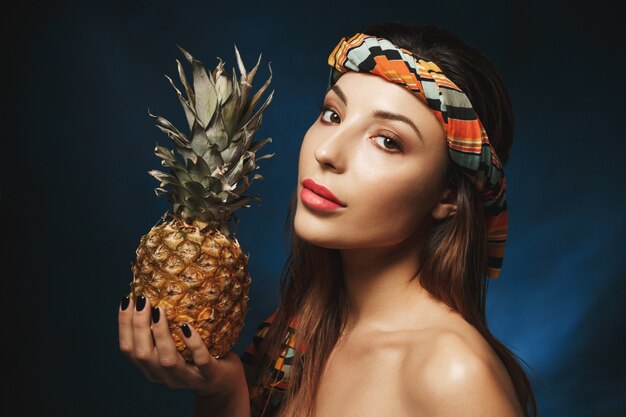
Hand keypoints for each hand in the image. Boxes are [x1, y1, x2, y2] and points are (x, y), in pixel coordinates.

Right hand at [117, 293, 247, 397]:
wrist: (224, 384)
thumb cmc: (195, 357)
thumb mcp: (174, 346)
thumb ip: (161, 330)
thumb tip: (152, 293)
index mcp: (151, 368)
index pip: (128, 349)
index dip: (124, 325)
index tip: (126, 300)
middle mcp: (164, 376)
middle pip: (143, 354)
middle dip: (139, 326)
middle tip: (142, 300)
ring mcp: (187, 378)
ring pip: (167, 360)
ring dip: (160, 334)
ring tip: (160, 311)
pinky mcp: (209, 375)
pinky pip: (200, 361)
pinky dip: (193, 344)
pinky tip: (187, 327)